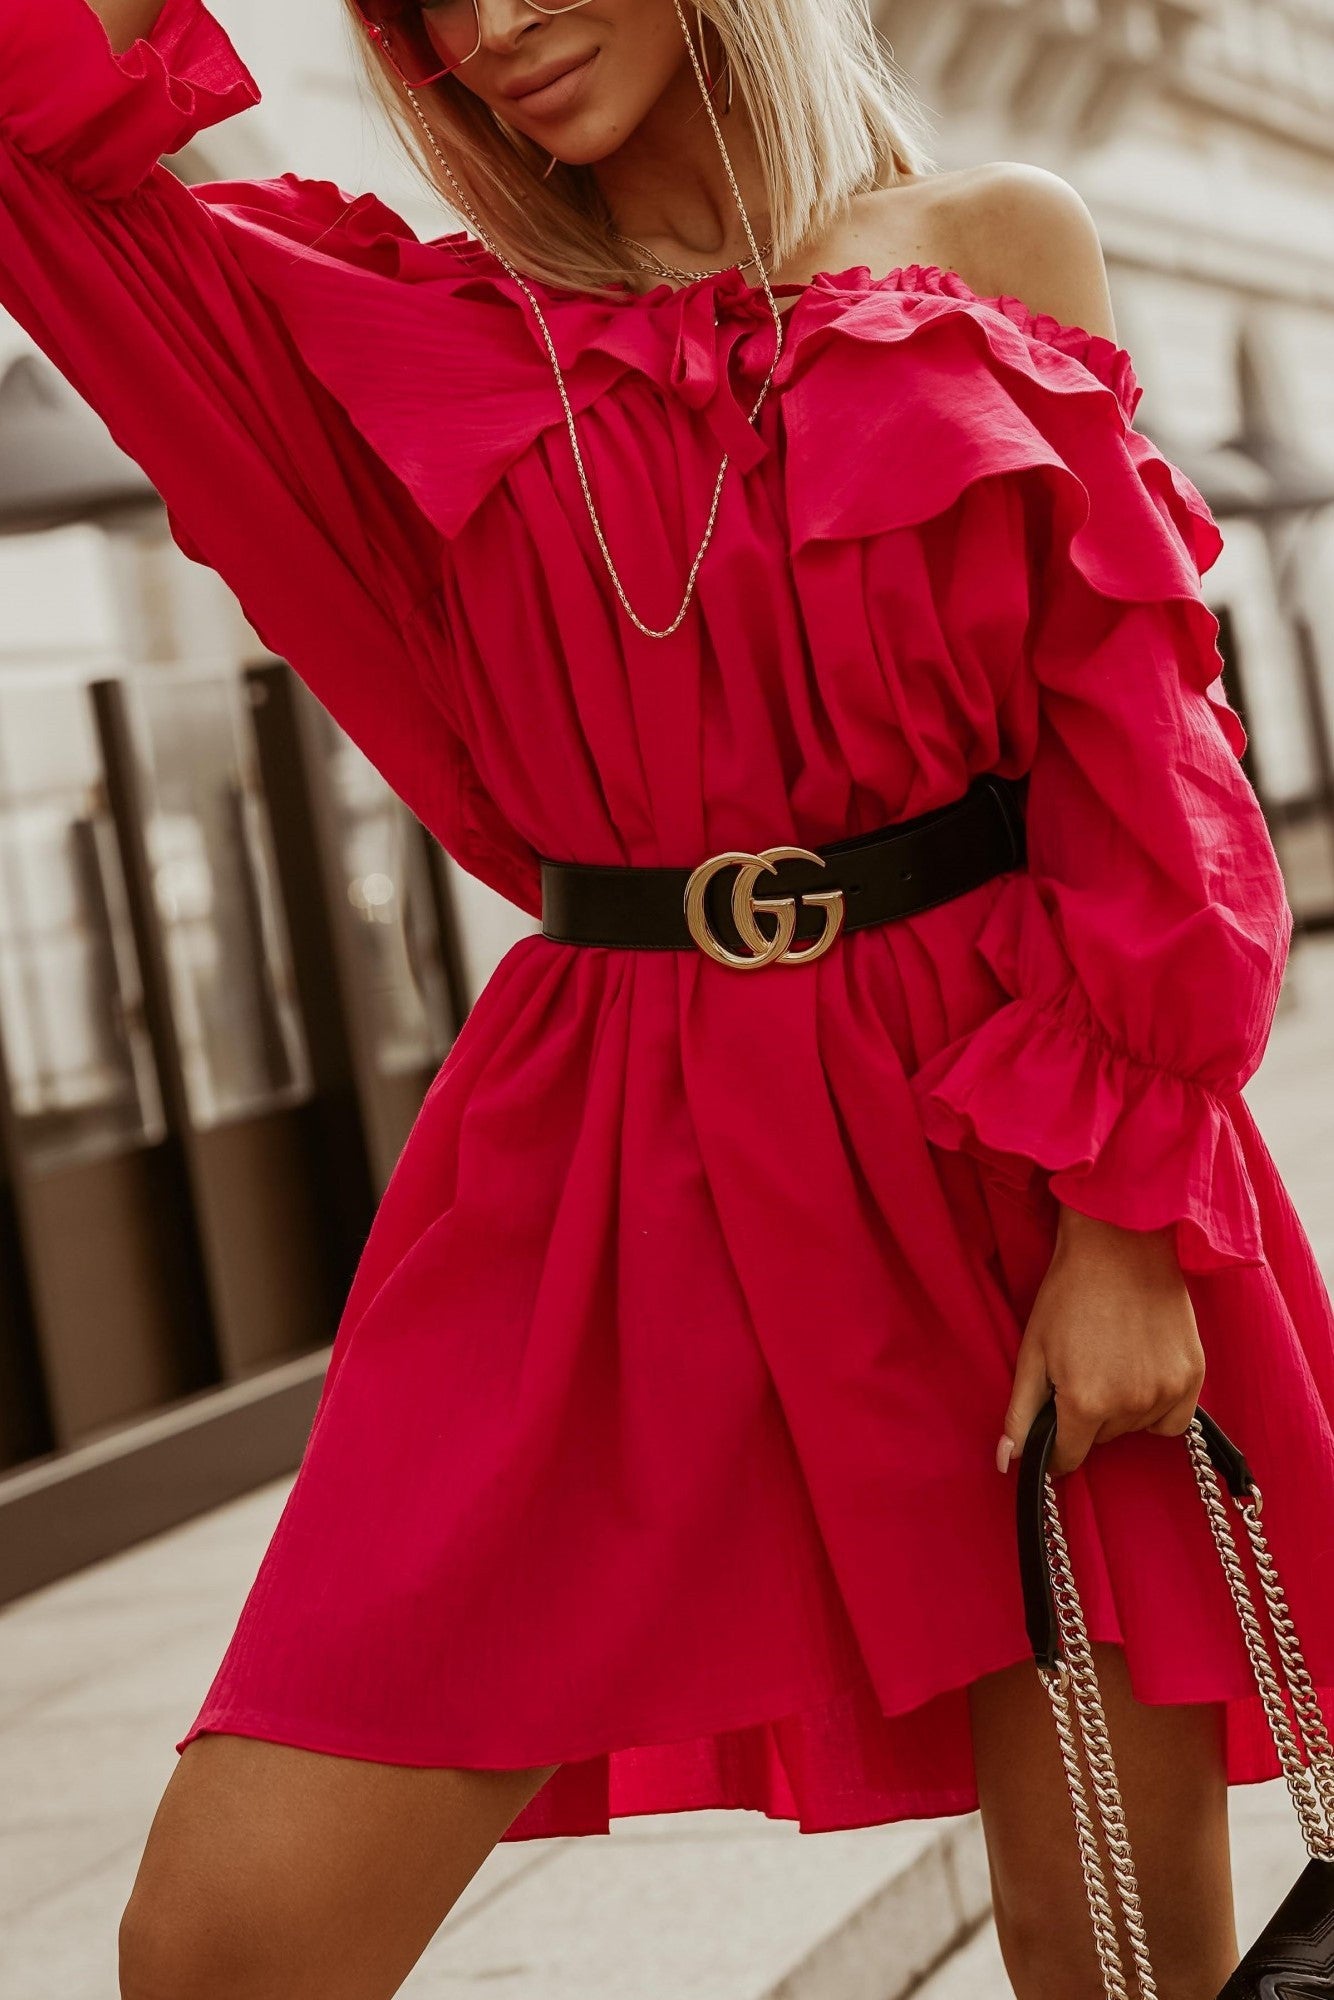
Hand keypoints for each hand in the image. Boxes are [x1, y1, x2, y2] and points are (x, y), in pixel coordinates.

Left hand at [997, 1205, 1204, 1477]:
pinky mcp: (1194, 1377)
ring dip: (1121, 1410)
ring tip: (1111, 1360)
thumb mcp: (1032, 1352)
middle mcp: (1130, 1406)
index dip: (1055, 1447)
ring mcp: (1167, 1392)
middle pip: (1101, 1441)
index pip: (1068, 1458)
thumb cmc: (1068, 1293)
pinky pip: (1172, 1420)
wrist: (1120, 1245)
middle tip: (1082, 1369)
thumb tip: (1009, 1462)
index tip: (1053, 1427)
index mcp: (1085, 1403)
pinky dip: (1156, 1407)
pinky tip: (1141, 1371)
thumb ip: (1020, 1414)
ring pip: (1134, 1429)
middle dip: (1086, 1417)